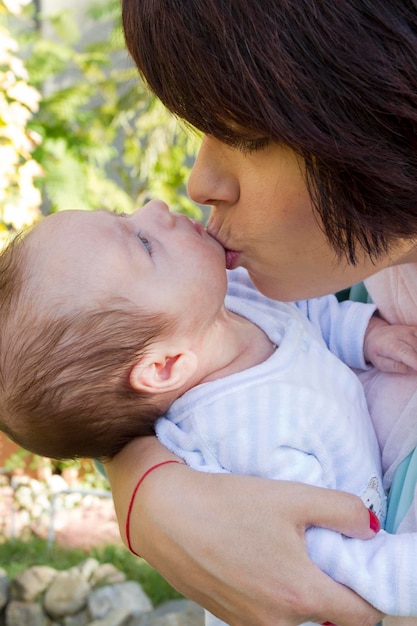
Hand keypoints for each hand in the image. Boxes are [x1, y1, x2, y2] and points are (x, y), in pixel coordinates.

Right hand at [106, 437, 381, 625]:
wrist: (163, 513)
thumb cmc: (227, 504)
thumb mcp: (291, 497)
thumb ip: (340, 510)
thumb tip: (368, 527)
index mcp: (300, 595)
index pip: (362, 615)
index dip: (370, 592)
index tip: (362, 565)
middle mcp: (277, 622)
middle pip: (329, 621)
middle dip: (337, 594)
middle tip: (326, 556)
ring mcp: (249, 623)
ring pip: (296, 621)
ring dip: (304, 597)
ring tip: (290, 556)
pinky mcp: (227, 616)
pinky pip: (266, 617)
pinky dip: (274, 599)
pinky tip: (258, 561)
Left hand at [364, 316, 416, 372]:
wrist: (375, 334)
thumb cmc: (377, 352)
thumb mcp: (380, 363)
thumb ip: (396, 367)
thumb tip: (414, 371)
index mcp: (391, 345)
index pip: (406, 353)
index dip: (416, 362)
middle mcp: (402, 335)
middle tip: (416, 369)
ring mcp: (410, 331)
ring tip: (414, 361)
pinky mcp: (415, 329)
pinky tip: (416, 352)